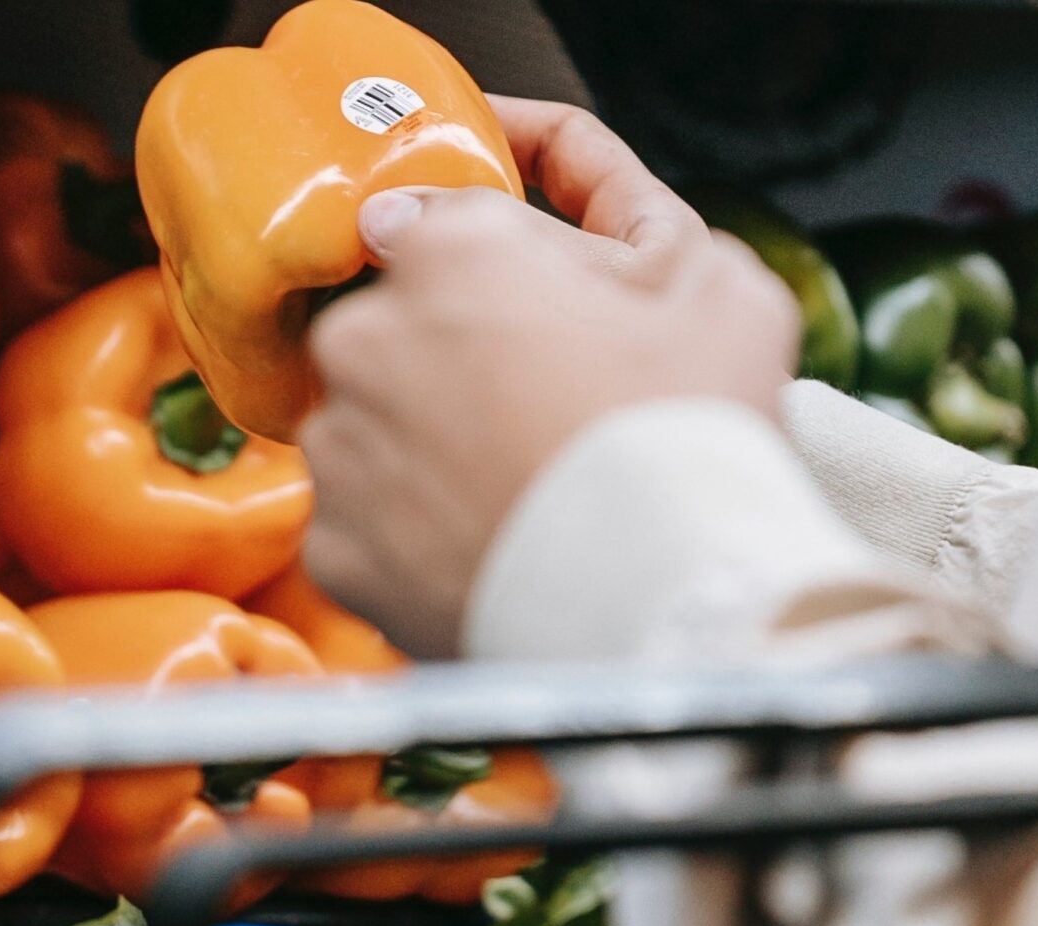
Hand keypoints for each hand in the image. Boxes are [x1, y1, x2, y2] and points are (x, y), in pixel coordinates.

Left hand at [298, 106, 796, 656]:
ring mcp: (338, 448)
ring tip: (510, 485)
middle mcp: (363, 340)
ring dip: (421, 444)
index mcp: (447, 253)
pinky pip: (361, 520)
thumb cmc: (688, 431)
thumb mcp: (707, 282)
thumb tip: (564, 212)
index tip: (516, 297)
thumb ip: (623, 220)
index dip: (477, 261)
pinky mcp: (330, 544)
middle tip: (531, 405)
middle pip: (388, 330)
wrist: (653, 602)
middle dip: (445, 356)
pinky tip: (478, 543)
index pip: (421, 222)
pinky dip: (407, 530)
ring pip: (367, 427)